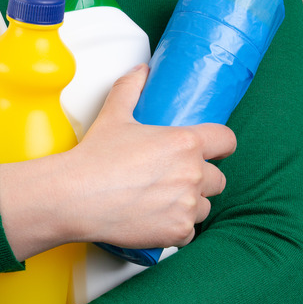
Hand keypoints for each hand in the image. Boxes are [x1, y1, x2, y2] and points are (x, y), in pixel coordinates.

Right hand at [0, 64, 235, 259]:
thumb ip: (131, 88)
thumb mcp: (114, 114)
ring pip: (205, 207)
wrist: (75, 196)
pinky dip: (176, 228)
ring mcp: (187, 205)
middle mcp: (193, 173)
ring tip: (165, 201)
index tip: (214, 150)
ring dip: (191, 204)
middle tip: (175, 178)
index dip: (221, 145)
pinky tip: (157, 220)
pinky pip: (189, 232)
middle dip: (201, 179)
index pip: (227, 141)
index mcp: (185, 142)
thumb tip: (141, 71)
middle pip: (218, 178)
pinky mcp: (177, 231)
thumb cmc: (94, 158)